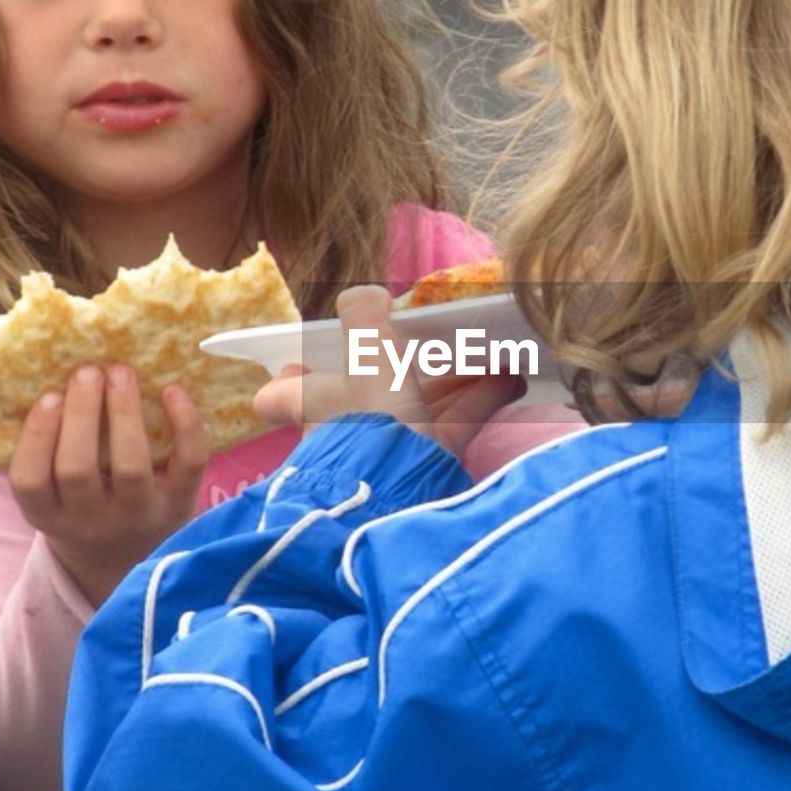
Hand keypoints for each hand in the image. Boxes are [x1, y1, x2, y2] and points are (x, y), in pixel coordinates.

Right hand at [9, 365, 207, 606]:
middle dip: (81, 415)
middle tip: (87, 372)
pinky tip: (173, 391)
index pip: (30, 482)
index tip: (48, 395)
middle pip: (77, 470)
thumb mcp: (57, 500)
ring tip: (120, 373)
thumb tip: (56, 382)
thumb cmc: (88, 511)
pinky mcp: (180, 504)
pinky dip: (185, 425)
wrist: (132, 563)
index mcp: (51, 517)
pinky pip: (188, 463)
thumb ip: (51, 458)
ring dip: (124, 414)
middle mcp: (93, 522)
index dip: (36, 437)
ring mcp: (140, 515)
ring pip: (130, 467)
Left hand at [253, 285, 524, 453]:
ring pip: (417, 406)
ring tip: (489, 359)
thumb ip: (364, 315)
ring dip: (452, 381)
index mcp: (313, 404)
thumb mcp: (368, 352)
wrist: (402, 494)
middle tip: (436, 341)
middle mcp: (344, 428)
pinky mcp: (422, 464)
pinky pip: (450, 426)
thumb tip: (366, 295)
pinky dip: (476, 402)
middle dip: (405, 367)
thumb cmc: (372, 417)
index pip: (281, 396)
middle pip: (368, 393)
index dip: (289, 378)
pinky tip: (509, 381)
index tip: (299, 364)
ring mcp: (384, 449)